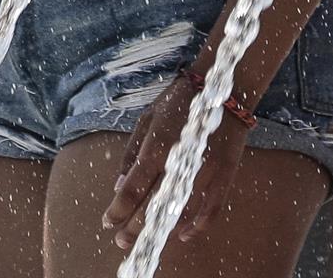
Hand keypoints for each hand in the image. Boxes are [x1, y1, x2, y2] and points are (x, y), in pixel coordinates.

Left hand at [102, 72, 247, 251]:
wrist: (222, 89)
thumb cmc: (179, 102)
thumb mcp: (147, 118)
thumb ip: (131, 153)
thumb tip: (119, 186)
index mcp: (156, 148)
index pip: (132, 189)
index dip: (118, 210)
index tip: (107, 222)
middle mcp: (179, 163)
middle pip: (153, 207)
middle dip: (134, 228)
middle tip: (121, 242)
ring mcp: (205, 171)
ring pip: (181, 212)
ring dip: (162, 231)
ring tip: (148, 242)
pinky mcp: (225, 174)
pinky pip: (212, 207)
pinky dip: (198, 225)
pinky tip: (183, 235)